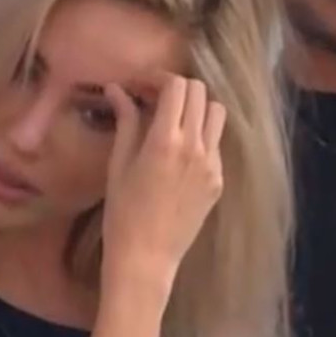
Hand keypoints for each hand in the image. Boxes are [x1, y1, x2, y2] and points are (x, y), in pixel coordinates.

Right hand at [102, 74, 226, 293]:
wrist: (146, 258)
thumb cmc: (123, 213)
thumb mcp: (118, 164)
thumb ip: (125, 121)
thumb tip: (117, 89)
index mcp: (166, 141)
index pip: (176, 87)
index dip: (158, 78)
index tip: (142, 84)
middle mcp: (195, 148)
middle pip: (199, 92)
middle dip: (176, 88)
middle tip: (154, 98)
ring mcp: (212, 165)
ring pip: (216, 113)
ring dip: (195, 107)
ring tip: (172, 119)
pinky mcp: (218, 181)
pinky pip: (216, 143)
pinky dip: (201, 135)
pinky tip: (180, 150)